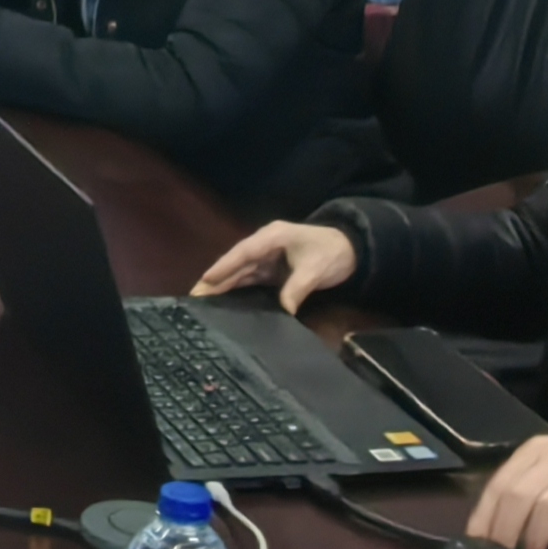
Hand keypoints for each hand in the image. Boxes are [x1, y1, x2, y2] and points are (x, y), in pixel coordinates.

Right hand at [191, 218, 359, 312]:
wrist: (352, 249)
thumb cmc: (331, 253)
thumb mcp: (315, 270)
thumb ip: (297, 289)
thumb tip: (283, 311)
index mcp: (272, 237)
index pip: (243, 253)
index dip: (225, 266)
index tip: (206, 279)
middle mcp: (265, 246)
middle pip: (236, 262)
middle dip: (216, 278)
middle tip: (195, 295)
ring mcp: (268, 257)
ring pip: (241, 271)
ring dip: (223, 284)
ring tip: (203, 300)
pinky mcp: (272, 269)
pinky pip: (251, 278)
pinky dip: (237, 288)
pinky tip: (225, 299)